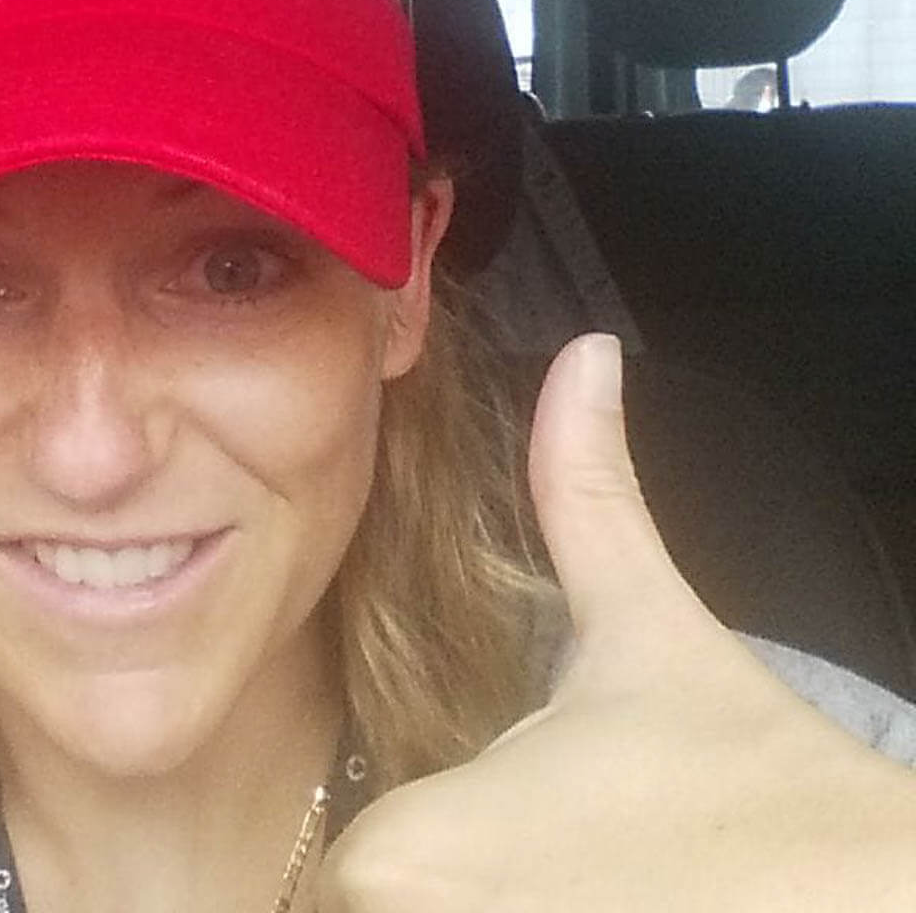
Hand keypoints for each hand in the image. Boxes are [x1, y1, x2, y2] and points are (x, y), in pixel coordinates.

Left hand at [320, 334, 915, 911]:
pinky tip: (585, 906)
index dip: (426, 848)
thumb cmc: (748, 777)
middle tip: (559, 860)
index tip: (505, 832)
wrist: (874, 900)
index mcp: (399, 853)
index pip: (349, 867)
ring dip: (479, 903)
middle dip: (454, 890)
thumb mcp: (645, 627)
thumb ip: (585, 494)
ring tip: (580, 878)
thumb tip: (586, 355)